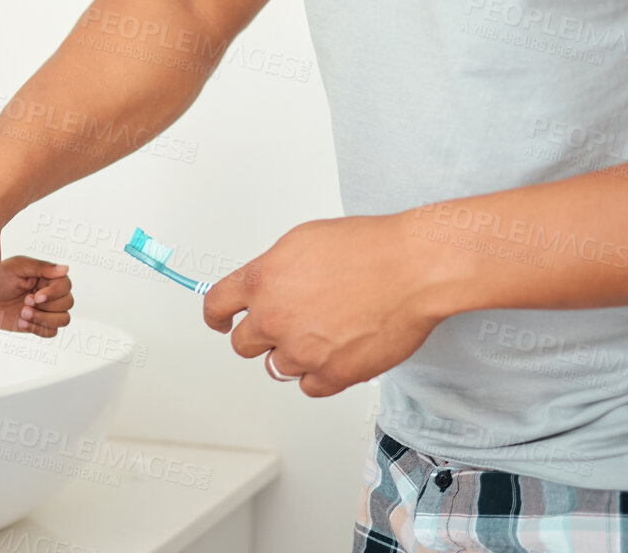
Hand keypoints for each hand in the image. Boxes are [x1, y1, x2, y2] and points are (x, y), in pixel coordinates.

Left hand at [0, 256, 72, 336]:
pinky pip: (52, 332)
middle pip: (68, 303)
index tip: (35, 296)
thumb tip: (66, 268)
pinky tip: (21, 322)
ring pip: (64, 319)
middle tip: (25, 303)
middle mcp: (51, 293)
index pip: (66, 285)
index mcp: (47, 276)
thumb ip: (42, 267)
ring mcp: (46, 310)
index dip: (54, 293)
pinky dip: (37, 329)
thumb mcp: (17, 267)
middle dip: (46, 306)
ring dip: (43, 319)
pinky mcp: (39, 324)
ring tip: (23, 313)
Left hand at [201, 216, 445, 396]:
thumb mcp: (303, 241)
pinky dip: (320, 374)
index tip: (220, 321)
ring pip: (278, 367)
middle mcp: (274, 318)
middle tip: (286, 325)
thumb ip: (274, 270)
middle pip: (243, 343)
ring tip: (325, 331)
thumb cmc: (369, 248)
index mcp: (262, 281)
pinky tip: (337, 351)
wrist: (411, 269)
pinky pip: (309, 386)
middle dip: (261, 335)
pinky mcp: (330, 375)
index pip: (216, 305)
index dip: (217, 316)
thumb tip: (267, 286)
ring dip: (295, 354)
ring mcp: (301, 350)